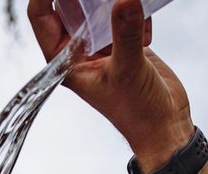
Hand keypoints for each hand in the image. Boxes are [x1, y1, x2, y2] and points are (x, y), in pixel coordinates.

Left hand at [27, 0, 194, 170]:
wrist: (166, 127)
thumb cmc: (138, 112)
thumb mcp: (128, 70)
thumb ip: (125, 33)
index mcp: (65, 60)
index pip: (41, 15)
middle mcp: (79, 51)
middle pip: (69, 5)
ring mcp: (102, 46)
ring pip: (98, 6)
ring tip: (129, 6)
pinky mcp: (126, 42)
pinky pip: (125, 13)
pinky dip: (136, 11)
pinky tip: (146, 32)